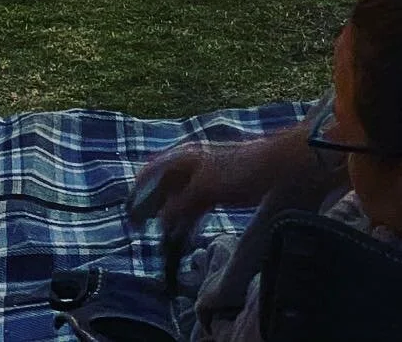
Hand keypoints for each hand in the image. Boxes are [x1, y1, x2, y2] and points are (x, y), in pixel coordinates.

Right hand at [129, 143, 261, 290]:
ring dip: (169, 220)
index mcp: (182, 159)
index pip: (151, 173)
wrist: (271, 167)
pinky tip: (183, 239)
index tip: (131, 217)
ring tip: (161, 241)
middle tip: (142, 232)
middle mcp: (188, 168)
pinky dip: (185, 223)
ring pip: (177, 202)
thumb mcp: (204, 186)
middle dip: (152, 210)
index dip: (138, 193)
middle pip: (162, 190)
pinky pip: (192, 210)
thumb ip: (181, 203)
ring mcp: (200, 181)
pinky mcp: (213, 193)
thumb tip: (162, 222)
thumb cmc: (237, 168)